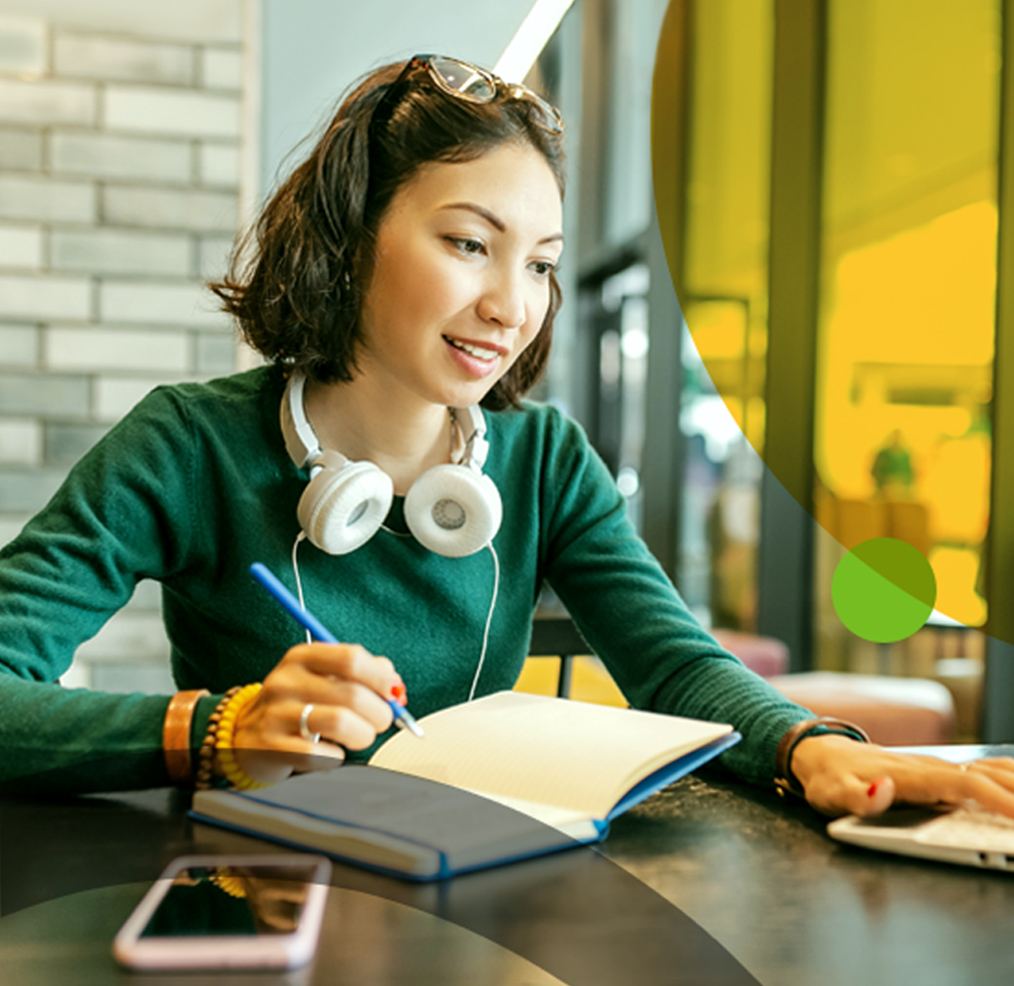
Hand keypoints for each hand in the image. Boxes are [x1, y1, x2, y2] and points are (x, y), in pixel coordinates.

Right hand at [231, 643, 403, 783]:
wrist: (242, 735)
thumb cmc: (295, 705)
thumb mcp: (322, 678)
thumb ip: (361, 674)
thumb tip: (395, 684)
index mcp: (302, 657)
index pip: (352, 658)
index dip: (381, 678)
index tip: (392, 693)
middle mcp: (286, 680)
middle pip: (353, 694)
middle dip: (380, 714)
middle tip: (380, 722)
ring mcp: (276, 714)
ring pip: (341, 723)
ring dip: (363, 735)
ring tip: (360, 737)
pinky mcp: (271, 747)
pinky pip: (322, 755)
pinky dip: (337, 757)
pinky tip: (330, 752)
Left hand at [789, 733, 1013, 818]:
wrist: (818, 752)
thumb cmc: (828, 778)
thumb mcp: (835, 794)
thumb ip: (861, 799)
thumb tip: (885, 790)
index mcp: (911, 775)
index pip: (965, 782)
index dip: (996, 799)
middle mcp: (928, 767)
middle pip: (985, 775)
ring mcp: (932, 767)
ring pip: (984, 769)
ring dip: (1013, 781)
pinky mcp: (933, 772)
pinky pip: (976, 770)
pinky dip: (1003, 775)